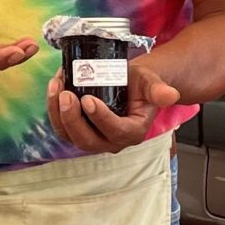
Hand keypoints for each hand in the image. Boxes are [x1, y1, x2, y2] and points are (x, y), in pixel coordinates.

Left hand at [48, 54, 179, 154]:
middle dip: (73, 119)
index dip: (101, 118)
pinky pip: (62, 126)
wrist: (130, 84)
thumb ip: (158, 90)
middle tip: (66, 94)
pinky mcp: (78, 130)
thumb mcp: (151, 83)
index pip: (116, 131)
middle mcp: (112, 141)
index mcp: (133, 132)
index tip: (88, 99)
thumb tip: (170, 95)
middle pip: (88, 140)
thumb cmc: (141, 84)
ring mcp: (93, 138)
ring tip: (56, 86)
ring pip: (70, 135)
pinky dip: (53, 109)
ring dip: (58, 113)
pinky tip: (54, 86)